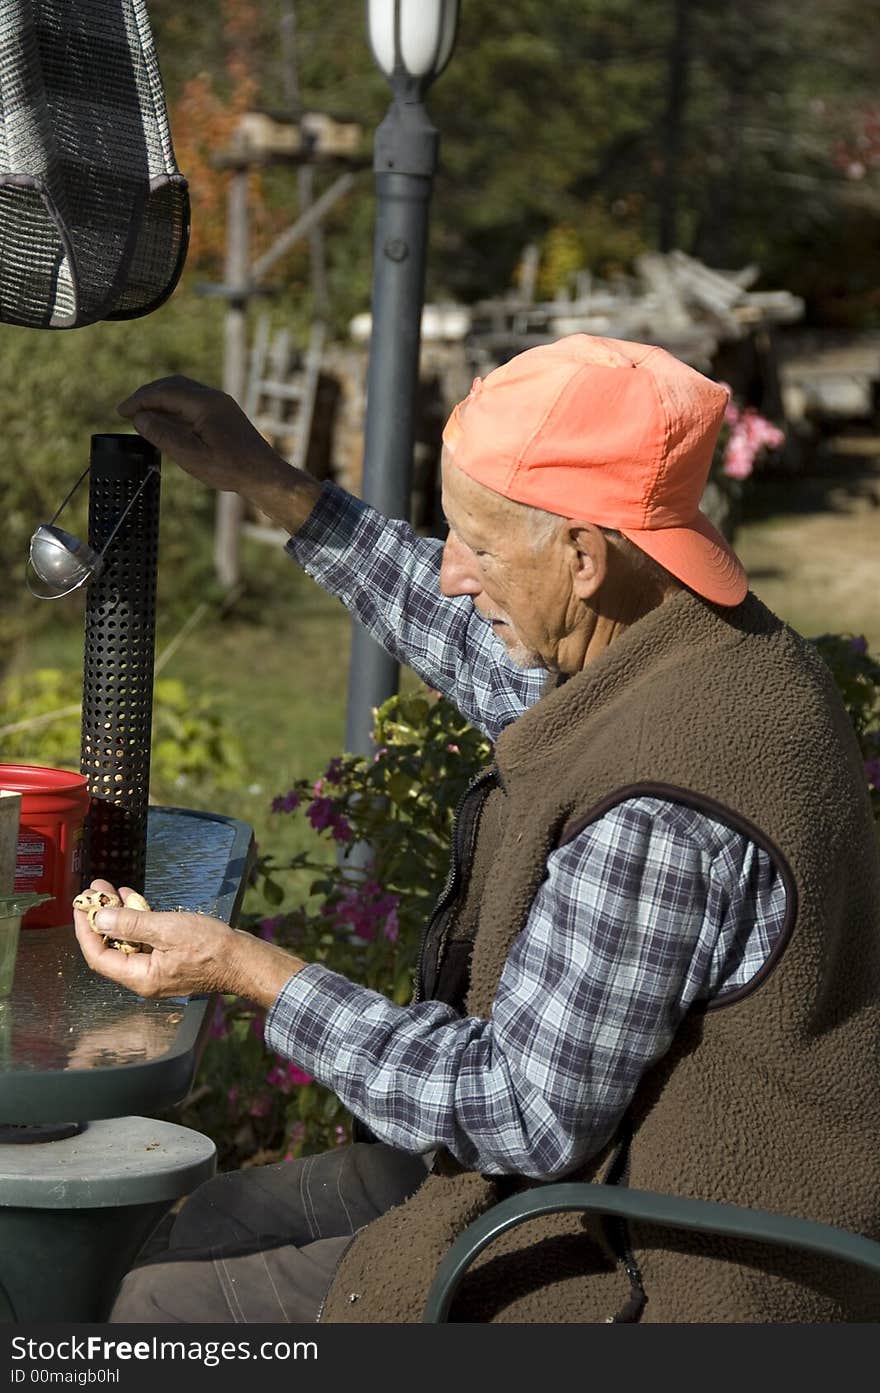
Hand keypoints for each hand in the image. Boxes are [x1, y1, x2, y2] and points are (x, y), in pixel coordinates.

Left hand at [73, 879, 306, 1007]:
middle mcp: (144, 978)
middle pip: (110, 948)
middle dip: (101, 917)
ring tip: (112, 889)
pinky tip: (134, 900)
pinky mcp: (167, 960)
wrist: (243, 959)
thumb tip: (99, 918)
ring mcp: (156, 970)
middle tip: (96, 890)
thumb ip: (130, 924)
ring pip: (126, 941)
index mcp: (140, 977)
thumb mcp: (167, 929)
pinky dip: (136, 920)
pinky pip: (143, 941)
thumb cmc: (211, 947)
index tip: (81, 905)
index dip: (85, 929)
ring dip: (118, 915)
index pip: (98, 956)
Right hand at [116, 375, 322, 532]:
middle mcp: (214, 398)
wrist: (265, 476)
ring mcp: (220, 404)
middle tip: (128, 412)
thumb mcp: (192, 457)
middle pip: (172, 386)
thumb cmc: (231, 469)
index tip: (121, 412)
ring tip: (142, 417)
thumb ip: (164, 436)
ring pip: (182, 392)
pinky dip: (174, 408)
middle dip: (147, 396)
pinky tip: (165, 423)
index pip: (164, 392)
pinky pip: (192, 402)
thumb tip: (140, 418)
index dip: (139, 400)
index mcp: (206, 403)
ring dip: (160, 401)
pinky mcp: (223, 414)